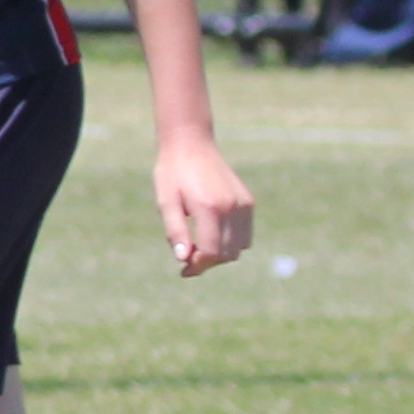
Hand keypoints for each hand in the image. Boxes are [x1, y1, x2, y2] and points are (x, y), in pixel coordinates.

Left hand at [156, 133, 253, 277]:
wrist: (191, 144)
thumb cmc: (172, 173)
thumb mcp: (165, 202)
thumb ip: (175, 231)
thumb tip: (183, 259)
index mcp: (208, 207)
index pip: (211, 252)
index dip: (198, 266)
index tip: (184, 269)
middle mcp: (230, 207)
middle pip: (226, 253)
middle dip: (208, 262)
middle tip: (188, 259)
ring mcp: (243, 204)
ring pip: (239, 247)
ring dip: (221, 253)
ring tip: (199, 246)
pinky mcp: (248, 201)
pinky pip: (246, 234)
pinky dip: (232, 242)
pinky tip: (213, 235)